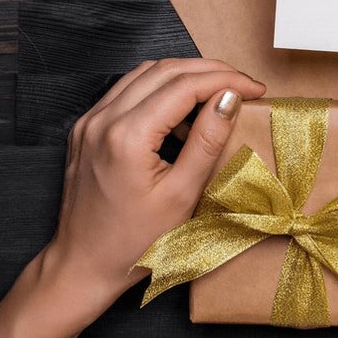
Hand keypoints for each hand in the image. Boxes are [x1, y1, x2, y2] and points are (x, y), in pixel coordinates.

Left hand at [39, 58, 265, 325]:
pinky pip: (126, 92)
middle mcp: (102, 120)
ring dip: (184, 76)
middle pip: (165, 70)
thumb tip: (230, 98)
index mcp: (126, 136)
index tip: (255, 88)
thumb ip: (207, 140)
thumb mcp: (182, 196)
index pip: (184, 85)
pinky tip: (181, 113)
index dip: (226, 80)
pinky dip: (159, 91)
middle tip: (243, 85)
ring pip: (144, 74)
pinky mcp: (86, 129)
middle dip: (209, 71)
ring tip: (217, 96)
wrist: (82, 267)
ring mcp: (89, 122)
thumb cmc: (133, 244)